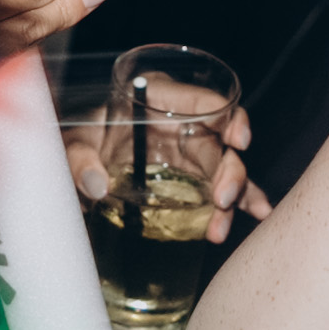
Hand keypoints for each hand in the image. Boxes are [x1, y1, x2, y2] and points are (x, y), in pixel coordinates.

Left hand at [65, 70, 273, 225]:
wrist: (79, 163)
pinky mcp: (190, 182)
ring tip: (220, 230)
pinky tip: (255, 214)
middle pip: (219, 144)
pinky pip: (219, 192)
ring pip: (224, 172)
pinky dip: (235, 206)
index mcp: (160, 99)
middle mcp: (182, 125)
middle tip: (221, 201)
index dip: (228, 119)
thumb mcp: (73, 144)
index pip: (204, 102)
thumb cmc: (80, 140)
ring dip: (231, 199)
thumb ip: (79, 159)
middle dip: (229, 173)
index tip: (236, 141)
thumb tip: (96, 185)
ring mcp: (189, 155)